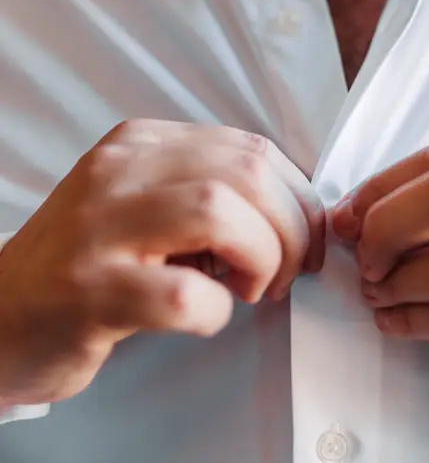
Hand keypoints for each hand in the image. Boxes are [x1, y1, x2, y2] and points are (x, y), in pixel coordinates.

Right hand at [0, 120, 323, 408]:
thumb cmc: (87, 267)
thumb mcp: (144, 205)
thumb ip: (208, 192)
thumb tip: (296, 214)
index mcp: (141, 144)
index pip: (251, 148)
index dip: (298, 198)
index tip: (305, 240)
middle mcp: (118, 172)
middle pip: (246, 172)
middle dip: (292, 229)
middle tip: (288, 274)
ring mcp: (99, 229)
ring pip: (219, 212)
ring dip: (261, 259)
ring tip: (251, 290)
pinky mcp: (89, 292)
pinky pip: (183, 296)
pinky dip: (214, 313)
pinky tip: (201, 318)